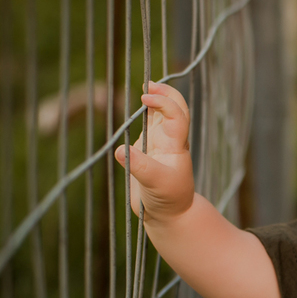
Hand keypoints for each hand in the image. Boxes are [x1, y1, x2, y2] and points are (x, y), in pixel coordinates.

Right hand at [113, 81, 193, 222]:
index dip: (164, 102)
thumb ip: (140, 166)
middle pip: (175, 109)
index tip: (145, 98)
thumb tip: (121, 150)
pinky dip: (145, 114)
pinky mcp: (146, 151)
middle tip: (149, 83)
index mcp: (175, 144)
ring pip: (162, 115)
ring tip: (147, 88)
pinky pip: (148, 126)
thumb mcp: (155, 184)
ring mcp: (158, 144)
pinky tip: (141, 107)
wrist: (169, 214)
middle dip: (166, 94)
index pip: (176, 115)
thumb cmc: (168, 199)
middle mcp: (169, 140)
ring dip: (157, 100)